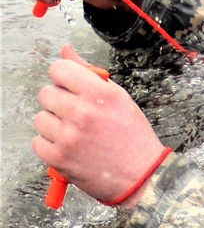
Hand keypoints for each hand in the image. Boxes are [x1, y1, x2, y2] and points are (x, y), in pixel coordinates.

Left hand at [33, 45, 166, 208]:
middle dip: (58, 101)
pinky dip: (49, 145)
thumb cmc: (133, 137)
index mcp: (99, 93)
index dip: (63, 77)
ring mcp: (68, 136)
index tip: (69, 86)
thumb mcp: (118, 98)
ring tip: (74, 133)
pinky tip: (68, 147)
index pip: (59, 69)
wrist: (142, 176)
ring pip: (40, 118)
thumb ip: (89, 74)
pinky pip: (38, 142)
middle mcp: (82, 112)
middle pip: (46, 93)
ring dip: (53, 124)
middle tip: (75, 114)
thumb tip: (66, 51)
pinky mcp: (59, 158)